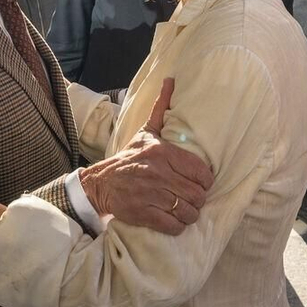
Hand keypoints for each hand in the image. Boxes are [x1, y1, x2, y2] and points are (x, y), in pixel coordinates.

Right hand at [78, 78, 211, 234]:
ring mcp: (150, 194)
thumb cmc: (129, 158)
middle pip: (197, 194)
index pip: (201, 172)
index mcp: (162, 152)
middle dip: (198, 200)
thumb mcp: (146, 132)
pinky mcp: (143, 213)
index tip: (199, 184)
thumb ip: (161, 109)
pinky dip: (176, 226)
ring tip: (184, 211)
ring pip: (187, 211)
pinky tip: (173, 220)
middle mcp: (158, 172)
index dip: (205, 182)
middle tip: (191, 199)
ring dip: (189, 214)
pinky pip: (173, 225)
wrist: (100, 183)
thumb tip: (171, 80)